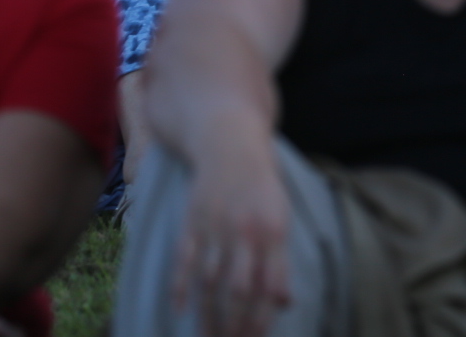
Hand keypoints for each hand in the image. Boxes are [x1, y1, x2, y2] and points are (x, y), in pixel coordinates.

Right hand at [171, 149, 291, 336]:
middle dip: (236, 325)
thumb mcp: (282, 219)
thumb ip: (281, 262)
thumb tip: (285, 302)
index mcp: (274, 233)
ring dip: (208, 315)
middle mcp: (245, 234)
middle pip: (240, 290)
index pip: (270, 287)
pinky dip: (181, 289)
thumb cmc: (262, 188)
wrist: (231, 147)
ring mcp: (216, 229)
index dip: (263, 319)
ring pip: (211, 283)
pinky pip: (184, 263)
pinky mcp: (192, 224)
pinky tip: (180, 312)